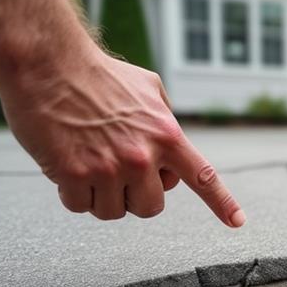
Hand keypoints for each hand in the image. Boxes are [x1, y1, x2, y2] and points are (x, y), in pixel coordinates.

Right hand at [0, 45, 244, 226]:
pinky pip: (79, 206)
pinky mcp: (75, 176)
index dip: (221, 203)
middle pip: (151, 207)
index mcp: (166, 135)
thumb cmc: (95, 72)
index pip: (202, 177)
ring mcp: (109, 168)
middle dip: (135, 196)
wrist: (48, 63)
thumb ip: (165, 119)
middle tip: (116, 171)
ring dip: (100, 195)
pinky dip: (71, 193)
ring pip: (113, 211)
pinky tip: (65, 164)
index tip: (237, 223)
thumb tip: (172, 145)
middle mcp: (143, 157)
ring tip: (88, 160)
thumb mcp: (148, 88)